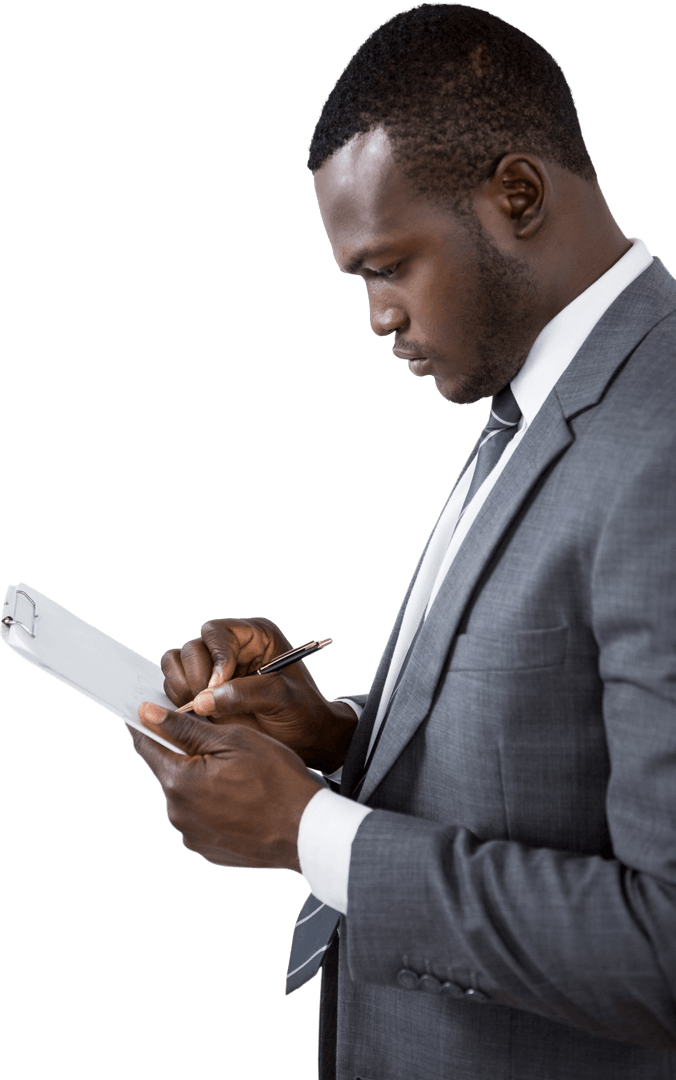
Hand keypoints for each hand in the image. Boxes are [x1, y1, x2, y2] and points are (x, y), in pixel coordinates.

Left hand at [131, 702, 324, 871]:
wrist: (307, 831)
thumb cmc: (276, 778)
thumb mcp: (233, 739)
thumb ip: (184, 727)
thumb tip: (146, 713)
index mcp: (178, 782)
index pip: (145, 745)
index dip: (147, 724)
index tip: (151, 712)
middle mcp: (176, 813)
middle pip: (169, 770)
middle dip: (187, 754)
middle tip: (224, 746)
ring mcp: (191, 836)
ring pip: (186, 795)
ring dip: (201, 781)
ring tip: (240, 777)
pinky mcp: (207, 850)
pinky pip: (201, 818)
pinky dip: (214, 805)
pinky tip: (242, 800)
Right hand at [160, 617, 356, 772]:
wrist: (306, 739)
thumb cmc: (302, 713)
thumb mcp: (282, 699)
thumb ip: (244, 694)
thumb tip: (202, 700)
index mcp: (255, 637)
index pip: (217, 632)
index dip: (215, 657)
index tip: (218, 685)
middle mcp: (231, 648)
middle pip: (192, 649)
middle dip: (196, 677)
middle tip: (207, 704)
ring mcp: (213, 669)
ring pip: (176, 664)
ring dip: (183, 688)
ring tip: (204, 711)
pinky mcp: (202, 690)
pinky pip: (174, 685)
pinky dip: (178, 700)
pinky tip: (198, 716)